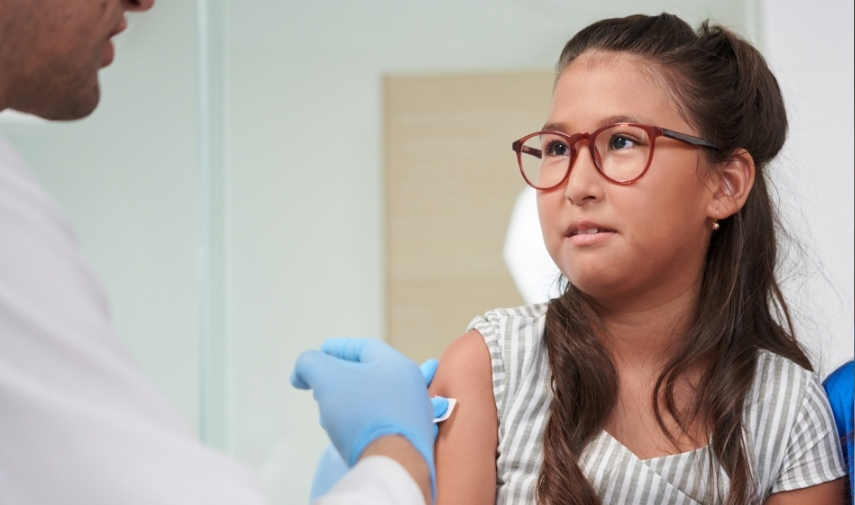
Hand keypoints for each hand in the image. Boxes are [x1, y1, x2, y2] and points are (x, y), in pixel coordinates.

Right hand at [291, 339, 436, 497]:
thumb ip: (311, 363)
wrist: (394, 464)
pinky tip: (346, 433)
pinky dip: (360, 422)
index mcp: (397, 365)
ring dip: (347, 403)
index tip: (317, 355)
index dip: (336, 348)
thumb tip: (301, 371)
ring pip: (374, 400)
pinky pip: (380, 423)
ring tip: (327, 414)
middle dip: (339, 379)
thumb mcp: (328, 378)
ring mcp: (415, 415)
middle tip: (318, 388)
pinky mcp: (411, 441)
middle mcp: (411, 387)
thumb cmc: (362, 413)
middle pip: (369, 374)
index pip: (363, 347)